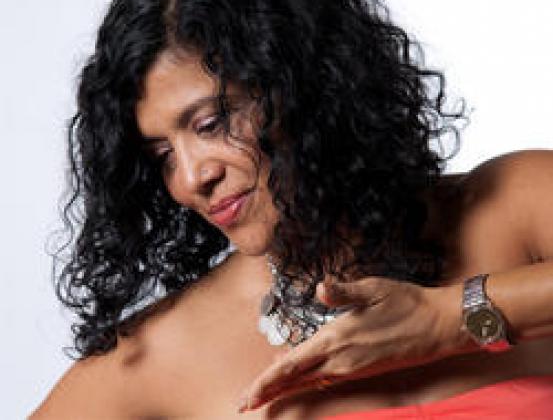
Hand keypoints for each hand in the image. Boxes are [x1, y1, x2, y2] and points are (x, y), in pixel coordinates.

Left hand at [238, 276, 467, 411]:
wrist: (438, 325)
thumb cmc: (405, 302)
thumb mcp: (374, 289)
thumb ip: (343, 292)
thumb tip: (319, 289)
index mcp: (337, 338)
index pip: (293, 364)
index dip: (268, 380)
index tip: (248, 396)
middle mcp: (341, 359)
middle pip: (296, 379)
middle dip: (268, 391)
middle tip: (244, 403)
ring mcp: (352, 367)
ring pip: (309, 381)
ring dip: (284, 388)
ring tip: (263, 395)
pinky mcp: (362, 368)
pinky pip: (325, 378)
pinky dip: (305, 381)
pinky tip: (298, 378)